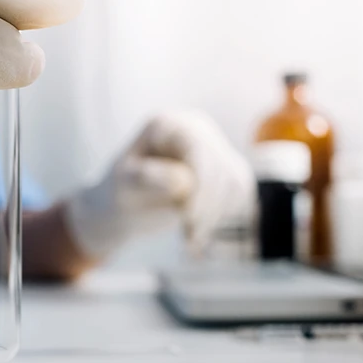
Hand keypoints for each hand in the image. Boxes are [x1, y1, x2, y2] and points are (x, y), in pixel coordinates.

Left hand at [64, 110, 254, 258]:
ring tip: (190, 237)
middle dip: (208, 205)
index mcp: (167, 125)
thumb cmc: (122, 191)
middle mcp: (195, 129)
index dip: (200, 183)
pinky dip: (223, 215)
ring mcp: (213, 147)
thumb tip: (183, 179)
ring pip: (235, 180)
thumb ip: (147, 177)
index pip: (198, 147)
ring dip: (216, 215)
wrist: (128, 206)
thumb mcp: (124, 184)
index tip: (188, 217)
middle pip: (220, 165)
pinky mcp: (226, 168)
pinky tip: (200, 231)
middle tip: (189, 236)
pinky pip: (240, 191)